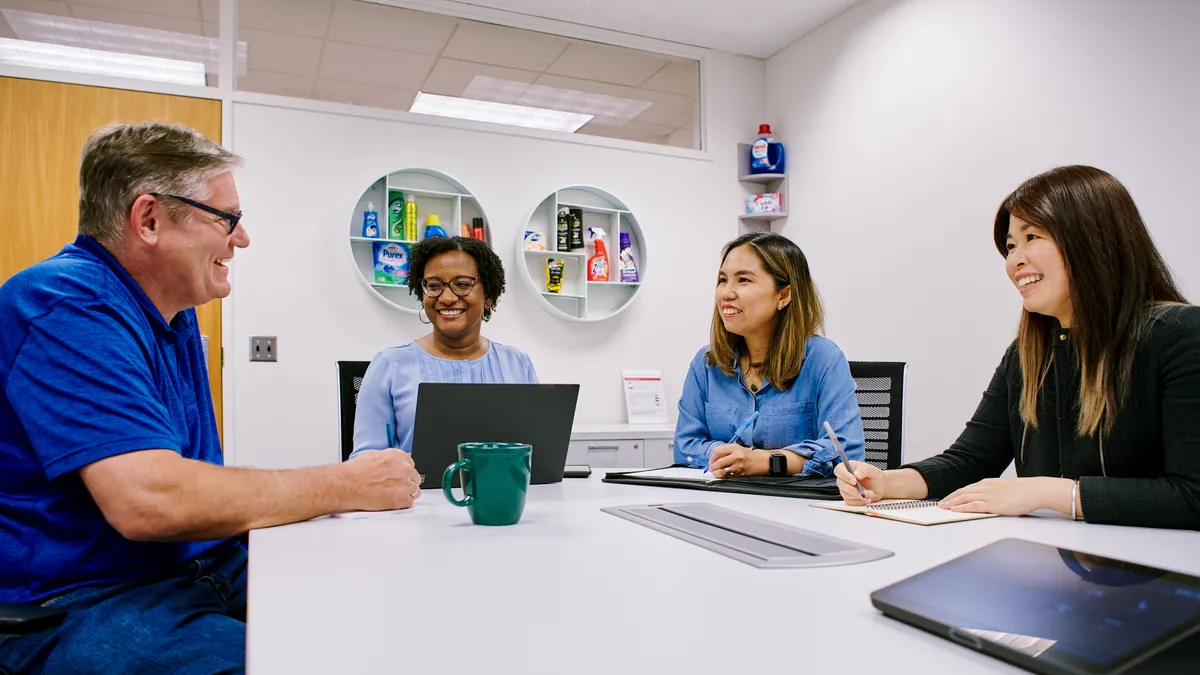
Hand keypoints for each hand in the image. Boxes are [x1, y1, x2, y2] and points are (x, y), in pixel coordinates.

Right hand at [342, 448, 421, 510]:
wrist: (347, 484)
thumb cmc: (355, 471)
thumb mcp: (373, 455)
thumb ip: (388, 459)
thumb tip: (391, 463)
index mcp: (398, 456)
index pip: (411, 465)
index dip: (404, 473)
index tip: (398, 477)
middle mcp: (405, 468)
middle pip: (415, 478)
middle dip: (406, 483)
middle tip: (394, 488)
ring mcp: (405, 484)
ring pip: (414, 491)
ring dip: (405, 494)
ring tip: (391, 496)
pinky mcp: (402, 499)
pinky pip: (409, 503)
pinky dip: (400, 505)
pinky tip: (390, 502)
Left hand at [708, 445, 763, 476]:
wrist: (764, 461)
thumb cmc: (752, 455)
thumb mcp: (738, 448)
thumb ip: (727, 451)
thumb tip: (716, 457)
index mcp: (734, 448)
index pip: (717, 451)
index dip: (712, 457)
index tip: (711, 461)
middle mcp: (736, 456)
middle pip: (718, 462)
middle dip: (712, 466)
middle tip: (711, 468)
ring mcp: (738, 466)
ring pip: (722, 471)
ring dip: (717, 472)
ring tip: (716, 472)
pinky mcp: (741, 474)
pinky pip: (728, 476)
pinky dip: (724, 476)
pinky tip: (724, 475)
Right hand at [833, 461, 884, 504]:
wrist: (880, 486)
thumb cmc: (874, 476)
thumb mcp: (871, 470)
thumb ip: (864, 470)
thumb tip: (856, 474)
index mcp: (847, 468)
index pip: (838, 470)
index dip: (844, 476)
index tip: (854, 481)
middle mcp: (844, 478)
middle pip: (840, 484)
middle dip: (852, 489)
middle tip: (863, 492)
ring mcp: (845, 489)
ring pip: (845, 494)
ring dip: (858, 496)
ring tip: (871, 494)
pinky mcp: (849, 498)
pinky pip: (850, 502)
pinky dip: (859, 502)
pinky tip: (867, 499)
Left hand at [939, 477, 1069, 515]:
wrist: (1034, 490)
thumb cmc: (1022, 491)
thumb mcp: (1004, 488)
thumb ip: (994, 491)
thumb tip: (988, 498)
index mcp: (987, 483)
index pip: (966, 488)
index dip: (955, 494)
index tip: (948, 498)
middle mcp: (985, 488)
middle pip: (962, 493)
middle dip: (950, 499)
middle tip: (940, 504)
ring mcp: (988, 495)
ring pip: (964, 499)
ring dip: (952, 503)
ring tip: (943, 508)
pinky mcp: (993, 504)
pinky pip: (973, 506)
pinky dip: (962, 508)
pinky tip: (955, 510)